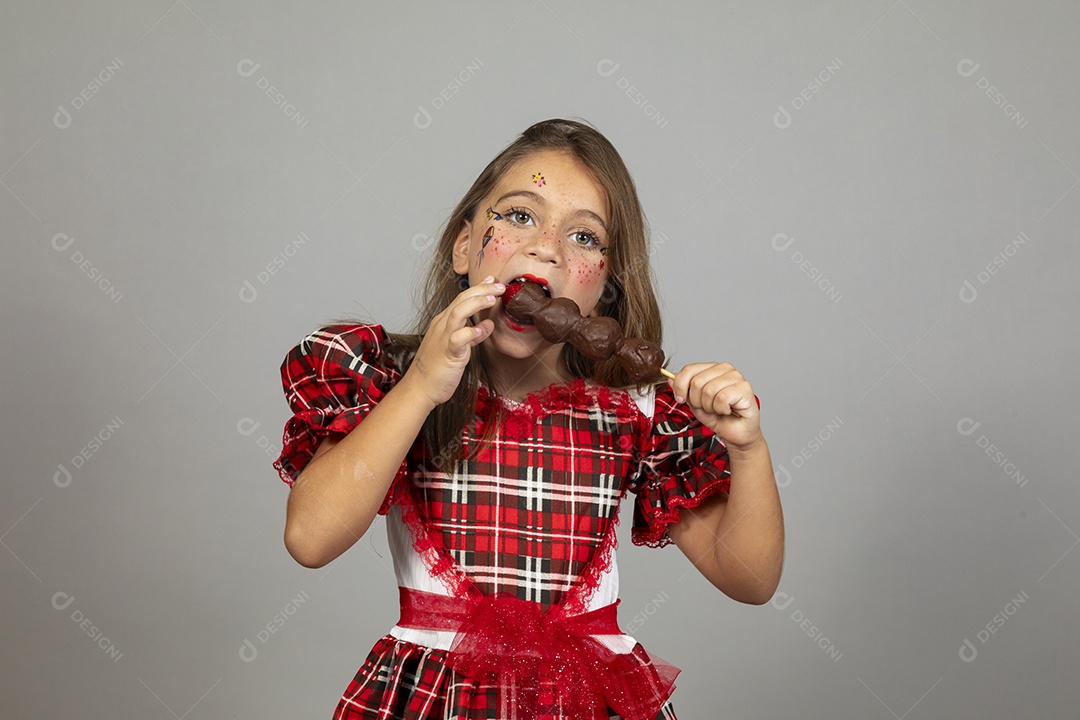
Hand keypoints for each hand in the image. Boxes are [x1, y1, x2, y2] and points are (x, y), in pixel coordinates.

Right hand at [405, 274, 503, 406]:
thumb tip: (488, 325)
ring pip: (459, 313)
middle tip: (500, 285)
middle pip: (462, 300)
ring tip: (493, 299)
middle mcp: (442, 326)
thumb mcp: (458, 348)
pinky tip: (483, 329)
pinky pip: (458, 339)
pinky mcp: (448, 353)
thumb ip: (473, 335)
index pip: (462, 299)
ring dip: (477, 303)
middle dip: (481, 290)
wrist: (420, 388)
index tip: (492, 280)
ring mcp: (444, 338)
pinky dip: (471, 332)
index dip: (478, 288)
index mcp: (444, 322)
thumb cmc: (438, 368)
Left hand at [667, 362, 761, 450]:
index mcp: (712, 368)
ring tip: (719, 410)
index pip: (689, 369)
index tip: (680, 399)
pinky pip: (722, 398)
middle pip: (697, 381)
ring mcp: (736, 377)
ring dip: (710, 407)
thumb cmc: (718, 417)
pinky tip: (728, 411)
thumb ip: (684, 391)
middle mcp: (725, 368)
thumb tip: (670, 379)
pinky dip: (721, 409)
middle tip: (708, 408)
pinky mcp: (745, 388)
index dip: (680, 386)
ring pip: (709, 390)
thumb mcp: (695, 404)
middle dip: (697, 401)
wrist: (736, 434)